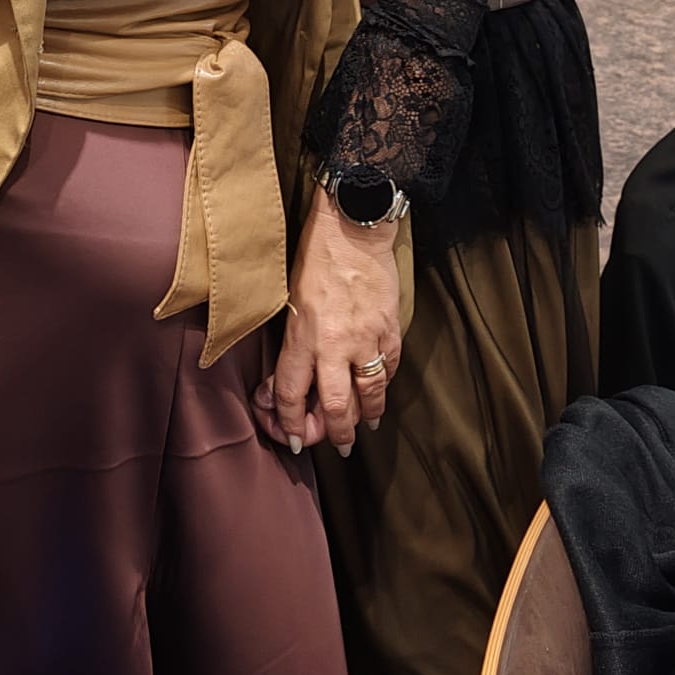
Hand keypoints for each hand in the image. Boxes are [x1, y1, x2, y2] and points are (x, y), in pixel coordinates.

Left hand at [254, 190, 402, 458]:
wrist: (353, 227)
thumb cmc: (314, 257)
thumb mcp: (289, 300)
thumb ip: (291, 343)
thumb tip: (285, 381)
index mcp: (302, 336)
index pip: (291, 394)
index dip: (290, 423)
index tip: (294, 438)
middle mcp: (334, 345)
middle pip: (335, 406)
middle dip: (335, 434)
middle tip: (337, 447)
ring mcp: (366, 340)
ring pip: (368, 396)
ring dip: (365, 418)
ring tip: (364, 427)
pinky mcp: (389, 331)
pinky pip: (389, 369)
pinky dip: (385, 385)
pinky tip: (381, 391)